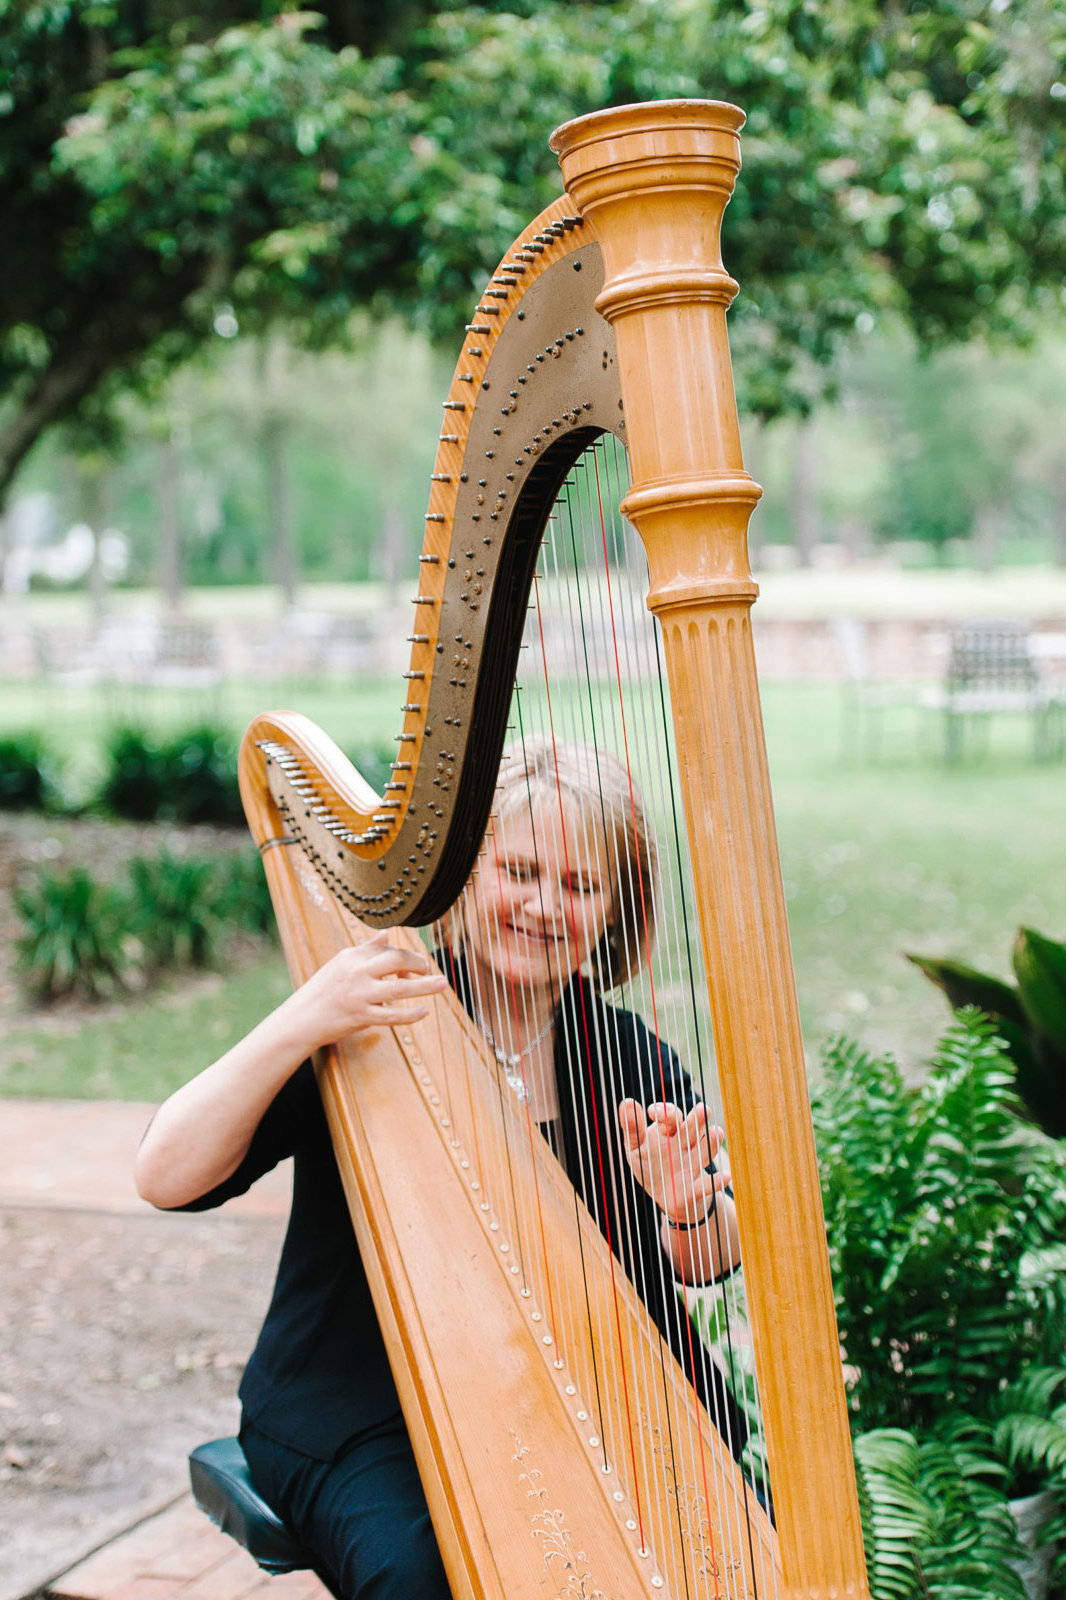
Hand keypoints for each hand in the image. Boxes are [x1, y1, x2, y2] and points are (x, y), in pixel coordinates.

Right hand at [294, 931, 447, 1051]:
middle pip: (396, 960)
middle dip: (418, 963)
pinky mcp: (360, 1015)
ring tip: (442, 984)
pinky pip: (392, 1015)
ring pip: (399, 987)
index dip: (406, 955)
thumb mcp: (340, 965)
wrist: (299, 1020)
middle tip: (431, 970)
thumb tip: (385, 933)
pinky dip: (410, 1014)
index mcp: (352, 956)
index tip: (415, 964)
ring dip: (425, 986)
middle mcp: (356, 972)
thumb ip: (365, 950)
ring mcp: (359, 994)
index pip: (387, 948)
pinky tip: (423, 1012)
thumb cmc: (322, 993)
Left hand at [618, 1099, 729, 1224]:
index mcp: (668, 1131)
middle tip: (702, 1109)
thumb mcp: (635, 1147)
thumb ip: (631, 1128)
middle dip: (696, 1119)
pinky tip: (726, 1177)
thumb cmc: (650, 1165)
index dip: (664, 1111)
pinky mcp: (698, 1186)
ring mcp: (693, 1163)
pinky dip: (717, 1180)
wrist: (664, 1196)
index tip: (654, 1113)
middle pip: (692, 1128)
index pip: (670, 1115)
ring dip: (711, 1143)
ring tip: (717, 1132)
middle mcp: (685, 1143)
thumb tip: (627, 1101)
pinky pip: (709, 1183)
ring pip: (704, 1150)